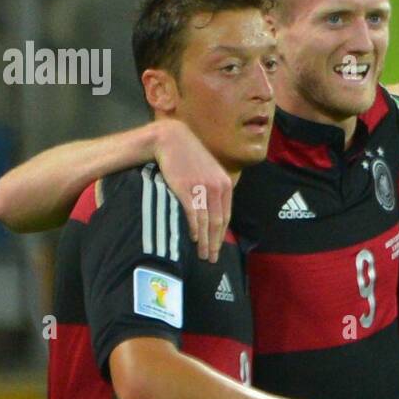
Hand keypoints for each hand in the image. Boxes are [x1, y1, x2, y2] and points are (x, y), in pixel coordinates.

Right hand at [152, 119, 233, 262]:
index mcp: (225, 184)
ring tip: (202, 255)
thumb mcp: (209, 171)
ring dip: (205, 241)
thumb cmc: (189, 157)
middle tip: (211, 259)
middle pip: (218, 222)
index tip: (218, 248)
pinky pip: (193, 214)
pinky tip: (194, 239)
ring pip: (206, 222)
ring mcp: (202, 188)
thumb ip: (215, 189)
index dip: (222, 235)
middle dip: (215, 243)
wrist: (172, 140)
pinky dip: (195, 228)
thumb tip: (214, 212)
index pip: (226, 216)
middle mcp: (217, 187)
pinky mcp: (186, 188)